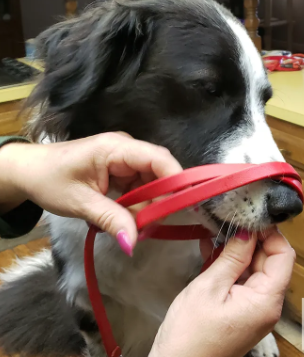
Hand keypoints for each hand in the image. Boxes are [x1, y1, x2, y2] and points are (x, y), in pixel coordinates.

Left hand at [0, 132, 181, 252]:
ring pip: (151, 182)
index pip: (158, 158)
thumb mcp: (80, 202)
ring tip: (132, 226)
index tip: (185, 207)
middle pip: (158, 172)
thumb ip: (111, 219)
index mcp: (115, 148)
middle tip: (150, 227)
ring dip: (147, 205)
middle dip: (159, 200)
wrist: (29, 171)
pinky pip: (139, 187)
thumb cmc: (50, 180)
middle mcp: (125, 149)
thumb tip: (134, 243)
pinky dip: (137, 204)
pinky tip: (126, 217)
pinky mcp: (120, 170)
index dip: (176, 180)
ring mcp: (124, 159)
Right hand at [149, 229, 294, 356]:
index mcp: (265, 300)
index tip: (249, 218)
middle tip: (227, 222)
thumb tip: (247, 231)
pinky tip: (210, 251)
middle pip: (269, 260)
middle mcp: (266, 304)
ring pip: (253, 267)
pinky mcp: (240, 308)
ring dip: (235, 250)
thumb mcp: (209, 287)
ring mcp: (253, 306)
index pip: (283, 256)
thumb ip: (232, 257)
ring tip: (214, 234)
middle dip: (250, 238)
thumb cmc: (190, 333)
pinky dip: (228, 264)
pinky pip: (240, 278)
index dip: (269, 233)